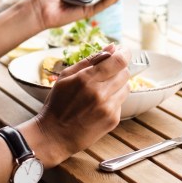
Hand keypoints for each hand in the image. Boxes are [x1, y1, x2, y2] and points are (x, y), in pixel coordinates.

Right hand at [31, 45, 130, 163]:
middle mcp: (100, 93)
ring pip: (126, 87)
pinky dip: (113, 100)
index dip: (124, 53)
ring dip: (117, 85)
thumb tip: (111, 47)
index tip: (122, 51)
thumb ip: (90, 60)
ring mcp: (108, 108)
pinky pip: (121, 102)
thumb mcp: (66, 76)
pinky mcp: (113, 120)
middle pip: (125, 72)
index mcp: (87, 79)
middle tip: (107, 72)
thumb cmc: (58, 103)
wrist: (55, 135)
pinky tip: (99, 105)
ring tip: (101, 90)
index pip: (118, 61)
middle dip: (118, 69)